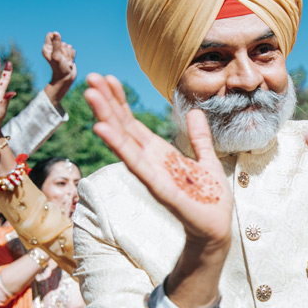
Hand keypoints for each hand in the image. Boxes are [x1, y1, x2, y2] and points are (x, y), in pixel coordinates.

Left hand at [42, 32, 76, 104]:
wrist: (66, 78)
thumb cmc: (59, 68)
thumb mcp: (57, 56)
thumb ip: (56, 44)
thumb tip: (56, 32)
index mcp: (47, 47)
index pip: (51, 35)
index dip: (57, 40)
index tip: (58, 49)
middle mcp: (53, 49)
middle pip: (62, 41)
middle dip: (64, 50)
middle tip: (62, 59)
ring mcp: (60, 52)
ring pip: (68, 46)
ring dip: (69, 54)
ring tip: (65, 62)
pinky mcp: (67, 54)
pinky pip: (72, 50)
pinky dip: (72, 56)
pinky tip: (69, 62)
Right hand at [84, 73, 231, 246]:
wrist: (217, 229)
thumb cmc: (209, 199)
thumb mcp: (207, 160)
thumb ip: (199, 138)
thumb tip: (195, 112)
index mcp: (160, 154)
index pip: (134, 124)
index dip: (120, 102)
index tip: (107, 79)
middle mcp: (151, 163)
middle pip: (124, 128)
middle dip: (108, 104)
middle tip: (90, 77)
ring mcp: (152, 175)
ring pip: (125, 142)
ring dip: (107, 119)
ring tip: (92, 96)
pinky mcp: (160, 189)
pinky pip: (138, 166)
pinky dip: (121, 147)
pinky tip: (103, 130)